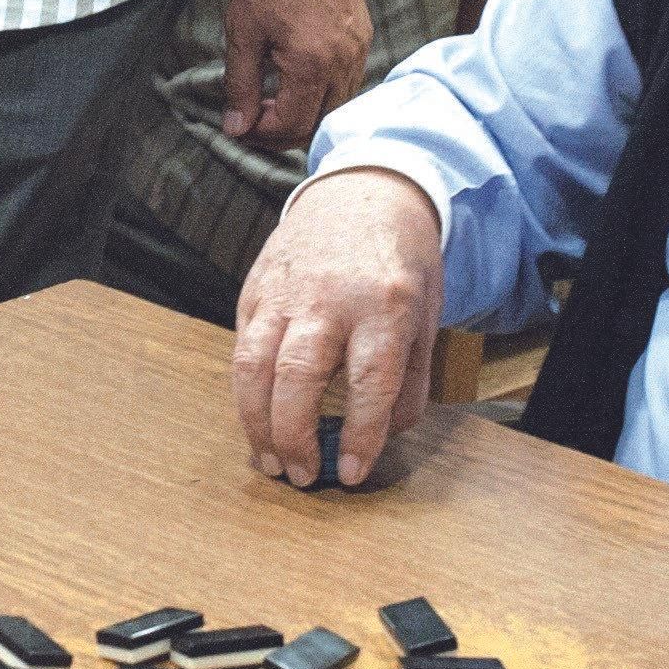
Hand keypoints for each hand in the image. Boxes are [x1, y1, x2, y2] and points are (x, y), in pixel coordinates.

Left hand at [222, 0, 368, 148]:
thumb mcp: (243, 30)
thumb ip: (241, 84)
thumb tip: (237, 127)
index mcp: (313, 64)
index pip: (293, 125)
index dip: (263, 133)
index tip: (241, 123)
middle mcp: (344, 62)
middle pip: (320, 123)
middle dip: (285, 129)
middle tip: (255, 117)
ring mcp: (359, 50)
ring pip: (337, 105)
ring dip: (305, 111)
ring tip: (273, 97)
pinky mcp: (363, 37)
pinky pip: (348, 81)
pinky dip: (322, 91)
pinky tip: (296, 77)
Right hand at [231, 167, 442, 486]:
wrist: (362, 192)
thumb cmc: (398, 263)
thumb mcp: (426, 317)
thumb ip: (409, 382)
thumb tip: (383, 438)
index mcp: (384, 305)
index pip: (370, 382)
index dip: (360, 435)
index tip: (352, 473)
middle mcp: (329, 297)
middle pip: (297, 376)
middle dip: (293, 436)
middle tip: (302, 476)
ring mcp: (284, 291)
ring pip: (253, 365)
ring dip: (256, 423)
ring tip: (269, 461)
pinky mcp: (255, 289)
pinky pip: (242, 348)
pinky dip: (246, 392)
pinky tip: (259, 421)